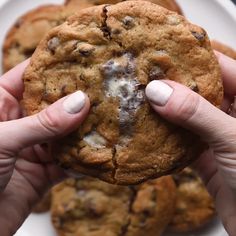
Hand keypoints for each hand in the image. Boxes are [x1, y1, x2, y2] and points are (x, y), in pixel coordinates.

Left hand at [0, 60, 89, 235]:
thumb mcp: (1, 141)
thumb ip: (41, 124)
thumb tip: (79, 103)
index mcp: (0, 105)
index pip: (28, 76)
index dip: (53, 66)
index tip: (79, 59)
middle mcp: (19, 123)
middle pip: (53, 104)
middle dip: (76, 98)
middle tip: (102, 88)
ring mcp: (34, 147)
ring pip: (65, 132)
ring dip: (85, 129)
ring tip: (108, 116)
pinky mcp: (45, 170)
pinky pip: (69, 160)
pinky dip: (84, 158)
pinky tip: (100, 150)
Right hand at [145, 52, 235, 235]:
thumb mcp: (232, 138)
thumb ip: (196, 113)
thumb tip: (158, 92)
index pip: (220, 67)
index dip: (192, 58)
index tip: (163, 52)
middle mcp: (233, 115)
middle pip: (199, 91)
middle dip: (173, 85)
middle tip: (145, 76)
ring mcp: (217, 136)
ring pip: (187, 116)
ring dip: (165, 111)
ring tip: (141, 98)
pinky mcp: (206, 157)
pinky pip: (181, 140)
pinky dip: (165, 137)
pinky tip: (148, 129)